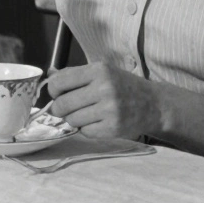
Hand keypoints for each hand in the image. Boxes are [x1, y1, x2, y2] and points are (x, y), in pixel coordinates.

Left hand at [46, 62, 162, 139]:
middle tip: (66, 109)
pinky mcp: (113, 128)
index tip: (58, 94)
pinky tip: (96, 122)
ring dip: (73, 119)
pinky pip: (85, 132)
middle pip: (62, 104)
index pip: (59, 82)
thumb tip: (49, 74)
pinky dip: (86, 129)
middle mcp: (104, 88)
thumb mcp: (103, 72)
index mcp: (99, 70)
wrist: (153, 105)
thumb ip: (75, 74)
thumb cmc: (123, 86)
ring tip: (85, 114)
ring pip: (71, 120)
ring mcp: (109, 110)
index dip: (54, 91)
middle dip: (59, 109)